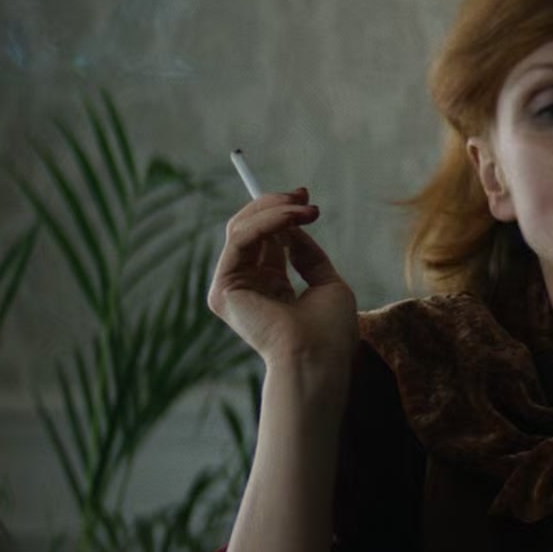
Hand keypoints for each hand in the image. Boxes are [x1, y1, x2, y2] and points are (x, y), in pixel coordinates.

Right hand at [207, 187, 357, 372]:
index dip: (281, 214)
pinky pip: (240, 240)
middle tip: (304, 195)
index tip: (306, 197)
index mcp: (269, 287)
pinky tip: (291, 219)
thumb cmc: (329, 332)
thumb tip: (294, 225)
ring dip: (275, 210)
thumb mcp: (325, 282)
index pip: (265, 240)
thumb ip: (306, 254)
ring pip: (241, 229)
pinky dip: (266, 222)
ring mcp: (232, 288)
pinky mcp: (223, 289)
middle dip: (275, 205)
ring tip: (306, 209)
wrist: (319, 357)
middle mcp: (247, 286)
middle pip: (248, 230)